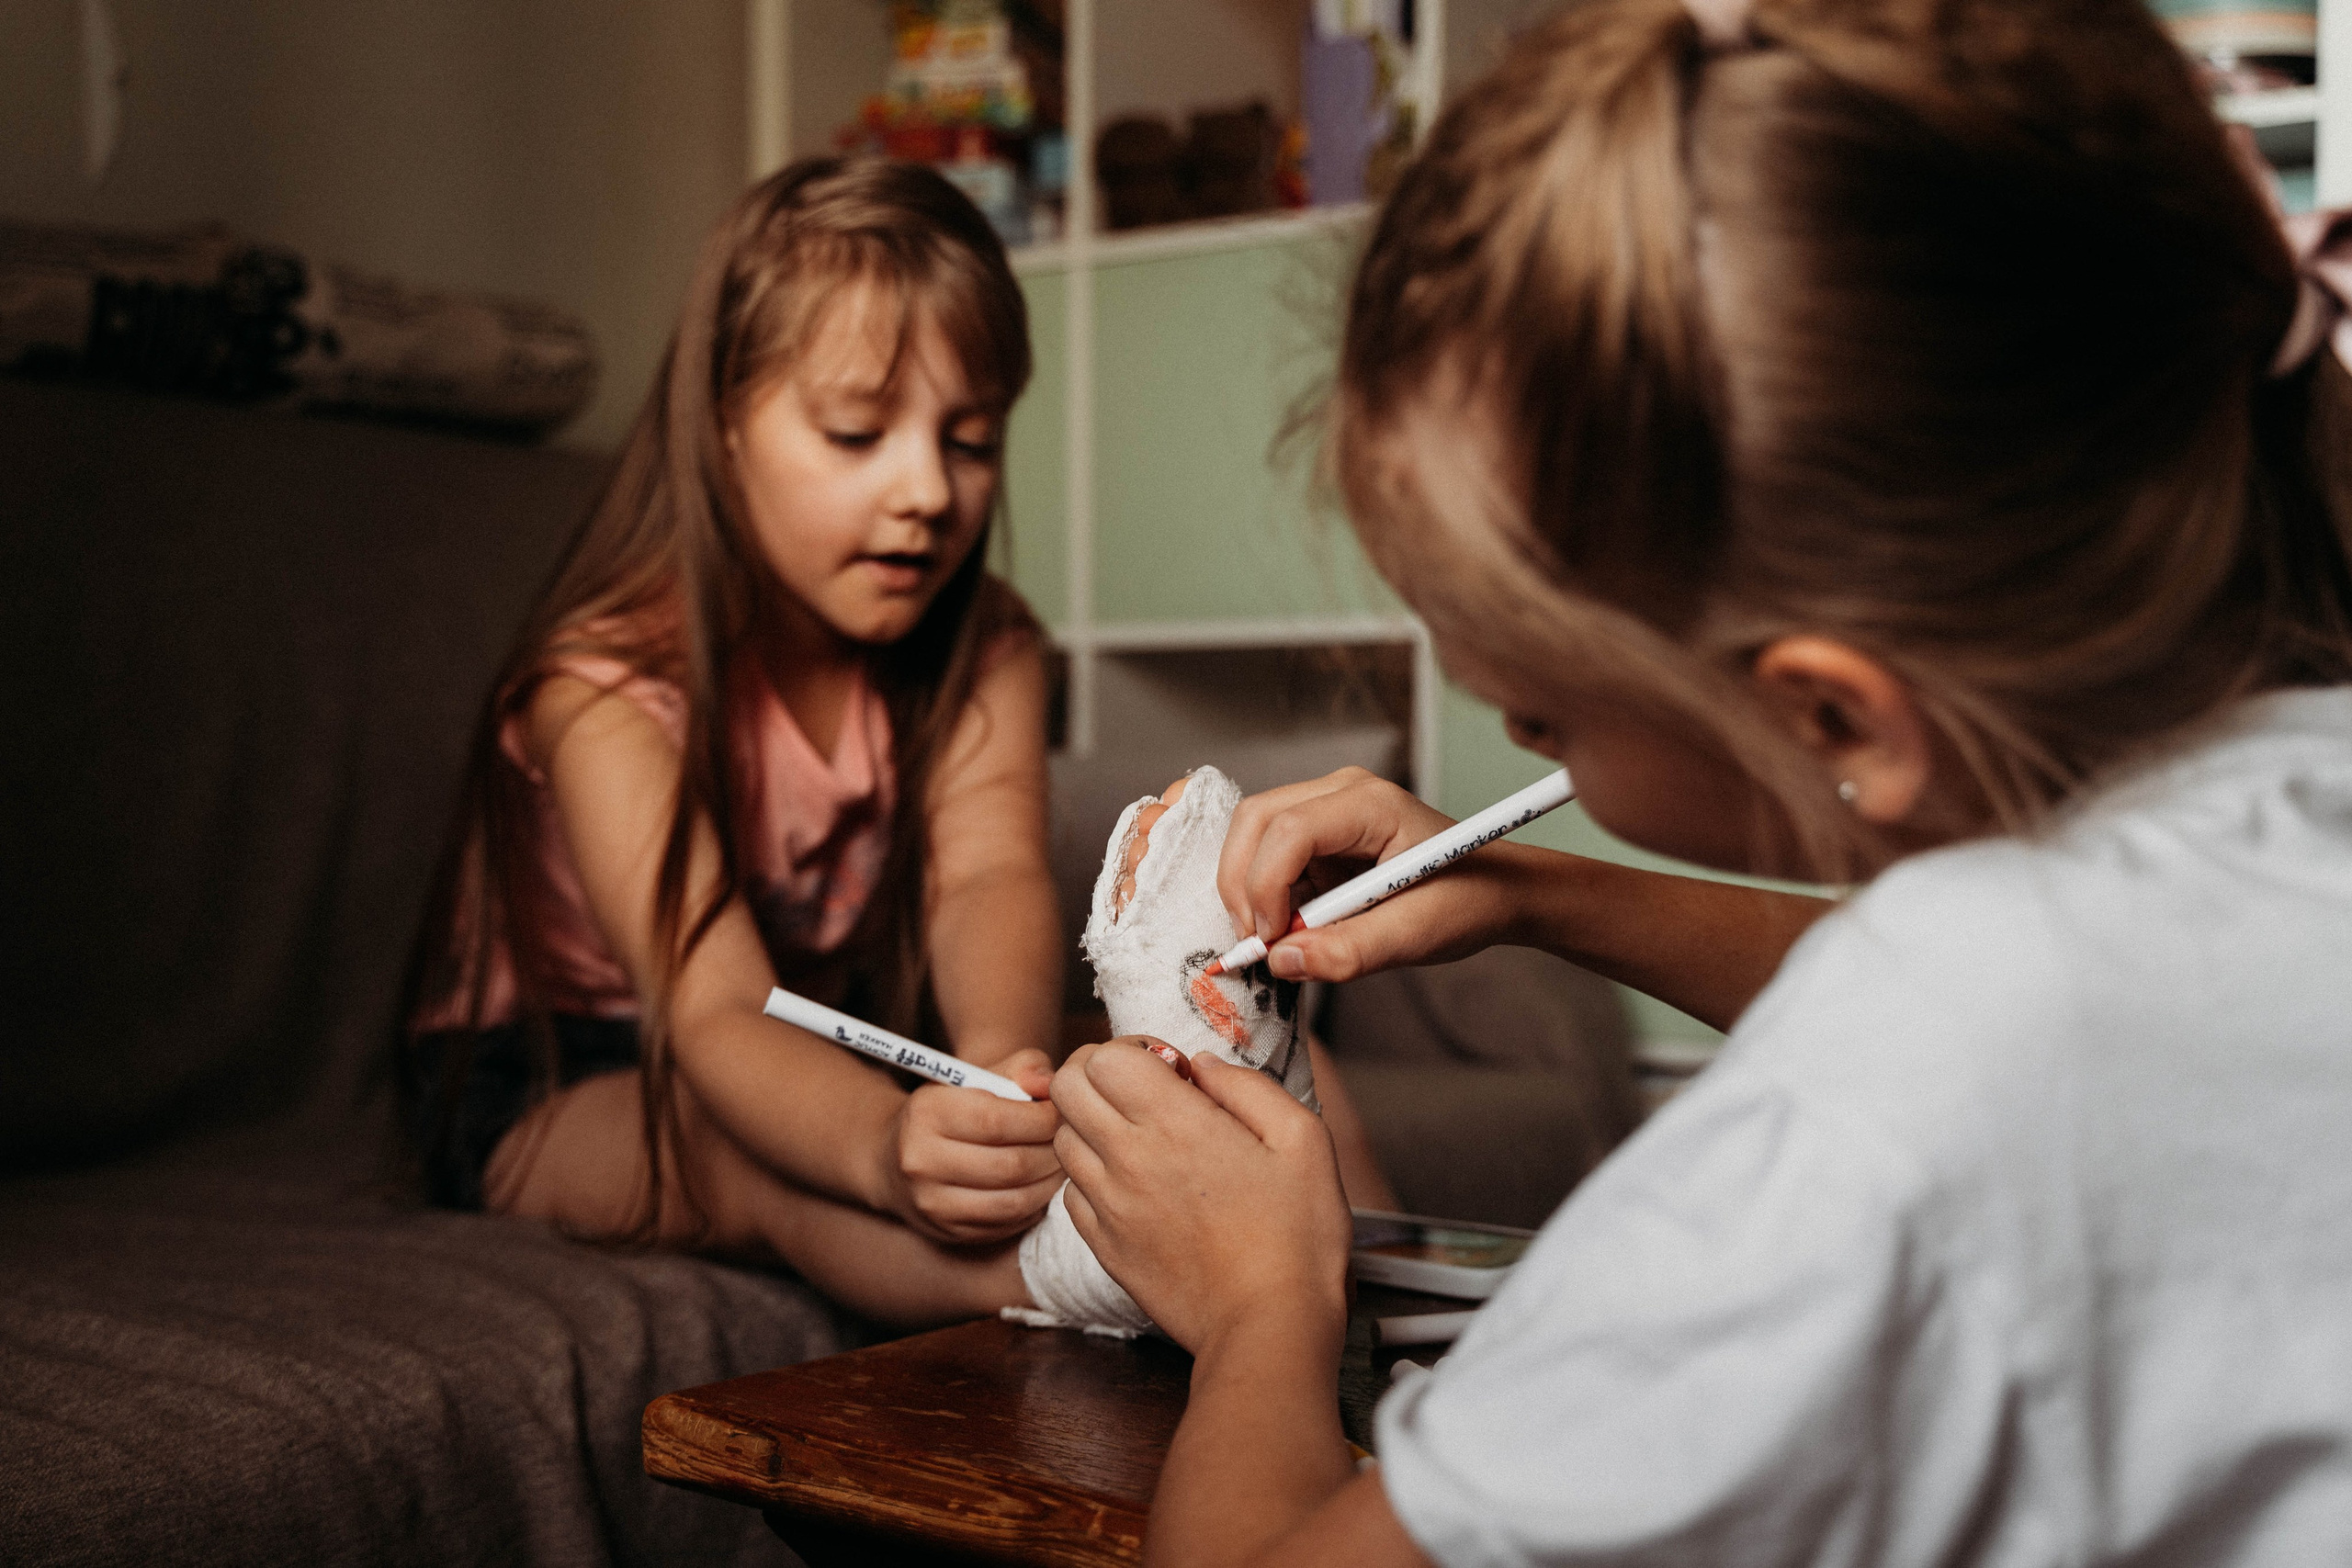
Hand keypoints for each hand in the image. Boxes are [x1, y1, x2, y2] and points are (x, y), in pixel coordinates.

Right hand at [882, 1047, 1062, 1243]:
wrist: (895, 1157)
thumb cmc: (952, 1109)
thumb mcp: (978, 1076)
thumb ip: (1021, 1068)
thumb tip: (1051, 1083)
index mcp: (927, 1112)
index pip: (998, 1120)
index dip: (1043, 1118)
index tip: (1061, 1113)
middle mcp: (921, 1160)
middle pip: (1011, 1164)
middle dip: (1053, 1153)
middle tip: (1071, 1141)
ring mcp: (931, 1202)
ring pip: (1013, 1201)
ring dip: (1050, 1183)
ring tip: (1061, 1164)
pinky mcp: (946, 1231)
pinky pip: (1006, 1223)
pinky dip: (1034, 1205)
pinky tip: (1039, 1186)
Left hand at [1051, 1039, 1352, 1355]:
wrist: (1269, 1325)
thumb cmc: (1297, 1236)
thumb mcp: (1302, 1139)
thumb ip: (1247, 1087)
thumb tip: (1201, 1064)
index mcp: (1175, 1124)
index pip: (1103, 1057)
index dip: (1134, 1049)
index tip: (1170, 1070)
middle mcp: (1128, 1160)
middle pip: (1066, 1087)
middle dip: (1098, 1075)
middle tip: (1144, 1093)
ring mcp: (1110, 1207)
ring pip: (1063, 1139)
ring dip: (1093, 1126)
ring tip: (1141, 1140)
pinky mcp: (1104, 1247)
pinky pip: (1072, 1193)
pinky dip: (1093, 1179)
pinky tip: (1135, 1187)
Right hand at [1218, 767, 1529, 982]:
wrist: (1497, 891)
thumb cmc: (1469, 900)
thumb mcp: (1417, 933)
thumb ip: (1351, 950)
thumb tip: (1282, 961)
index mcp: (1370, 804)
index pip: (1288, 829)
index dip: (1265, 887)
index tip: (1272, 942)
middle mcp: (1341, 793)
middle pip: (1255, 820)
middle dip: (1242, 884)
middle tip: (1257, 943)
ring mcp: (1327, 809)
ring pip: (1252, 836)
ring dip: (1249, 890)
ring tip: (1276, 940)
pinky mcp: (1320, 836)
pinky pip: (1268, 856)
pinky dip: (1264, 895)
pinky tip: (1290, 928)